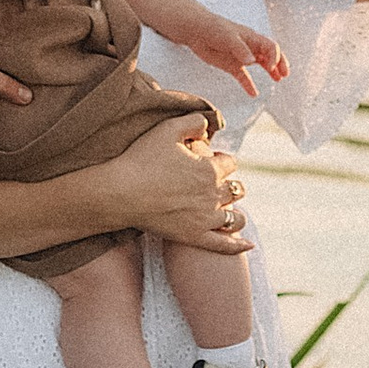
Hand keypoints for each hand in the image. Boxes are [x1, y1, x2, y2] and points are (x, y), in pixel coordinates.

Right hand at [99, 119, 251, 254]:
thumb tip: (209, 124)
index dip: (222, 160)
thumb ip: (193, 121)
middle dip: (231, 185)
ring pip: (235, 217)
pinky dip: (238, 246)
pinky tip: (248, 245)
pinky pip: (224, 246)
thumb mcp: (167, 129)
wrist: (120, 193)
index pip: (230, 164)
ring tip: (230, 211)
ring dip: (235, 212)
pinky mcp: (194, 237)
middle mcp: (213, 195)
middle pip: (236, 189)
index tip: (212, 160)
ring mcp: (205, 219)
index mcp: (209, 169)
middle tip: (217, 185)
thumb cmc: (141, 159)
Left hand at [172, 5, 288, 87]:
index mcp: (252, 38)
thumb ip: (240, 49)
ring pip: (261, 64)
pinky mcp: (232, 65)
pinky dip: (249, 85)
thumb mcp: (228, 37)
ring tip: (278, 80)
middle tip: (285, 74)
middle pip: (271, 55)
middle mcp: (250, 47)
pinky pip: (244, 77)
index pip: (271, 47)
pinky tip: (254, 94)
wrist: (197, 31)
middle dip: (280, 64)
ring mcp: (242, 56)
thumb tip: (251, 60)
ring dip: (271, 72)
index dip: (275, 57)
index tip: (271, 68)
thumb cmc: (214, 29)